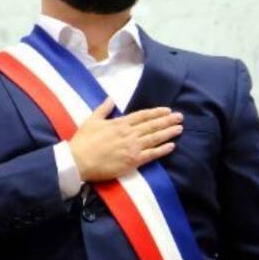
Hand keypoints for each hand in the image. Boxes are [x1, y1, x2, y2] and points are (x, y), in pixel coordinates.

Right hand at [69, 98, 183, 181]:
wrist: (78, 160)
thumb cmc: (83, 141)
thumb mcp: (92, 120)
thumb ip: (103, 109)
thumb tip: (110, 98)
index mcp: (120, 123)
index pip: (143, 115)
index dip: (156, 112)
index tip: (167, 110)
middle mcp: (129, 133)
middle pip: (152, 125)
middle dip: (167, 120)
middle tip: (180, 117)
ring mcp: (132, 147)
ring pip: (155, 138)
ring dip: (168, 133)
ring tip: (179, 128)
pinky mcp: (132, 161)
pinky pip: (151, 154)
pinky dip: (162, 150)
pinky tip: (172, 146)